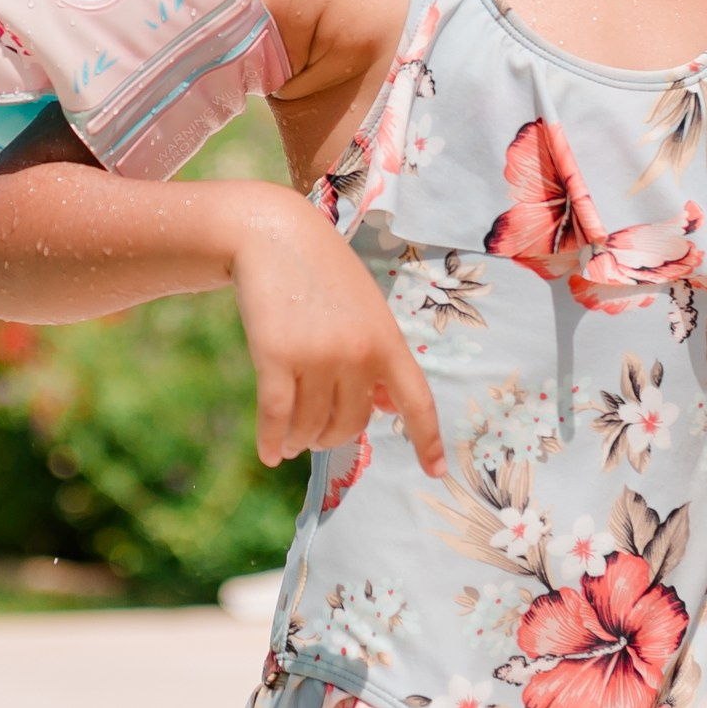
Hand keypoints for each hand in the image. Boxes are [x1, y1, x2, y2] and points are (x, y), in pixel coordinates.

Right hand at [228, 193, 445, 477]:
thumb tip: (388, 409)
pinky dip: (271, 441)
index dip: (428, 440)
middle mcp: (358, 352)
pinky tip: (269, 453)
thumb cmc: (323, 275)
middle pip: (350, 425)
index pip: (417, 401)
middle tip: (315, 435)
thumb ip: (379, 357)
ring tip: (291, 439)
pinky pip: (276, 418)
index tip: (437, 472)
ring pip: (311, 426)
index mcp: (387, 340)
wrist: (274, 235)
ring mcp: (317, 356)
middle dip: (331, 436)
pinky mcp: (276, 357)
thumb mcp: (365, 310)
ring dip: (299, 440)